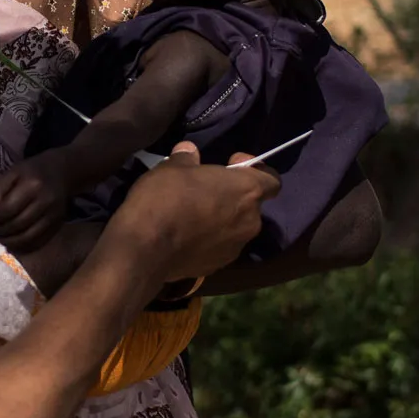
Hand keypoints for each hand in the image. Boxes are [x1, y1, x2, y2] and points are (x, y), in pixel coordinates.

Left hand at [0, 154, 72, 253]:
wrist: (62, 173)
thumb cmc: (32, 171)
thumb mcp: (13, 171)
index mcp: (33, 185)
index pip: (8, 209)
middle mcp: (46, 201)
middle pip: (18, 224)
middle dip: (1, 231)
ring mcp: (54, 214)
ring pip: (29, 237)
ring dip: (11, 241)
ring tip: (0, 238)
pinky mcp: (58, 224)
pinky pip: (39, 241)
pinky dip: (24, 246)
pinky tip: (13, 243)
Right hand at [104, 143, 277, 283]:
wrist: (146, 249)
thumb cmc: (165, 198)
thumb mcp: (172, 168)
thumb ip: (187, 159)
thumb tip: (189, 151)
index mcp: (247, 191)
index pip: (272, 180)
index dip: (255, 170)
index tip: (231, 165)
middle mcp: (250, 221)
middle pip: (252, 205)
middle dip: (234, 197)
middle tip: (207, 190)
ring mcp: (236, 247)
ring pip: (236, 228)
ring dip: (222, 219)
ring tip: (194, 215)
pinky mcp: (218, 265)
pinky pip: (220, 246)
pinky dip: (209, 240)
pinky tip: (187, 236)